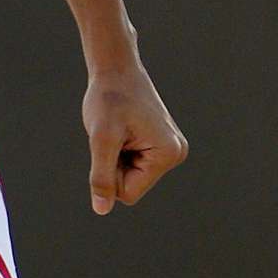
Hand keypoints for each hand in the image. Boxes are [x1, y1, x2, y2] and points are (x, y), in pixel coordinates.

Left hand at [80, 62, 187, 213]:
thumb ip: (102, 176)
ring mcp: (170, 150)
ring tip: (119, 130)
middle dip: (114, 165)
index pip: (128, 194)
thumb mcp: (101, 138)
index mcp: (168, 154)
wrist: (116, 69)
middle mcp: (175, 154)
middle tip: (114, 134)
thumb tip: (101, 209)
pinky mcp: (161, 145)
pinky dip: (121, 151)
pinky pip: (133, 164)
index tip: (111, 142)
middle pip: (131, 186)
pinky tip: (124, 129)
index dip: (109, 174)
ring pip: (131, 176)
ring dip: (116, 157)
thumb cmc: (109, 98)